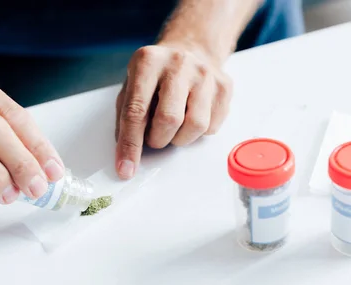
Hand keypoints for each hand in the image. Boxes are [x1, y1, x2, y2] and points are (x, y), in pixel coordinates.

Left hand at [115, 42, 232, 178]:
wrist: (191, 49)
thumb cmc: (156, 75)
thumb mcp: (131, 86)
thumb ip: (126, 118)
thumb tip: (126, 157)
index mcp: (147, 61)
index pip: (136, 111)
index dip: (130, 145)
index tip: (126, 169)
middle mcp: (178, 63)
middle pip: (169, 119)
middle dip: (158, 140)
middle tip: (154, 138)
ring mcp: (205, 74)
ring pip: (195, 126)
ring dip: (180, 139)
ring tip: (173, 128)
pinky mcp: (224, 86)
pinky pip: (212, 127)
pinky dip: (197, 132)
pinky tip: (190, 116)